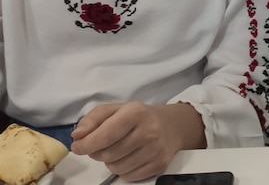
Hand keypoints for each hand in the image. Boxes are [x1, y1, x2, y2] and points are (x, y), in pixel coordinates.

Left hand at [71, 102, 204, 180]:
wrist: (171, 126)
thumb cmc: (138, 117)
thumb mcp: (115, 110)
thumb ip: (92, 119)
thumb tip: (78, 136)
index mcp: (135, 113)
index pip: (105, 134)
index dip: (87, 144)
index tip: (78, 147)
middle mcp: (148, 131)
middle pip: (108, 154)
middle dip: (98, 152)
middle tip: (103, 145)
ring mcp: (155, 150)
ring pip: (116, 168)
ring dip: (111, 162)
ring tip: (119, 150)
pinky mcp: (159, 165)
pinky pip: (128, 176)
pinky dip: (123, 170)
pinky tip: (130, 157)